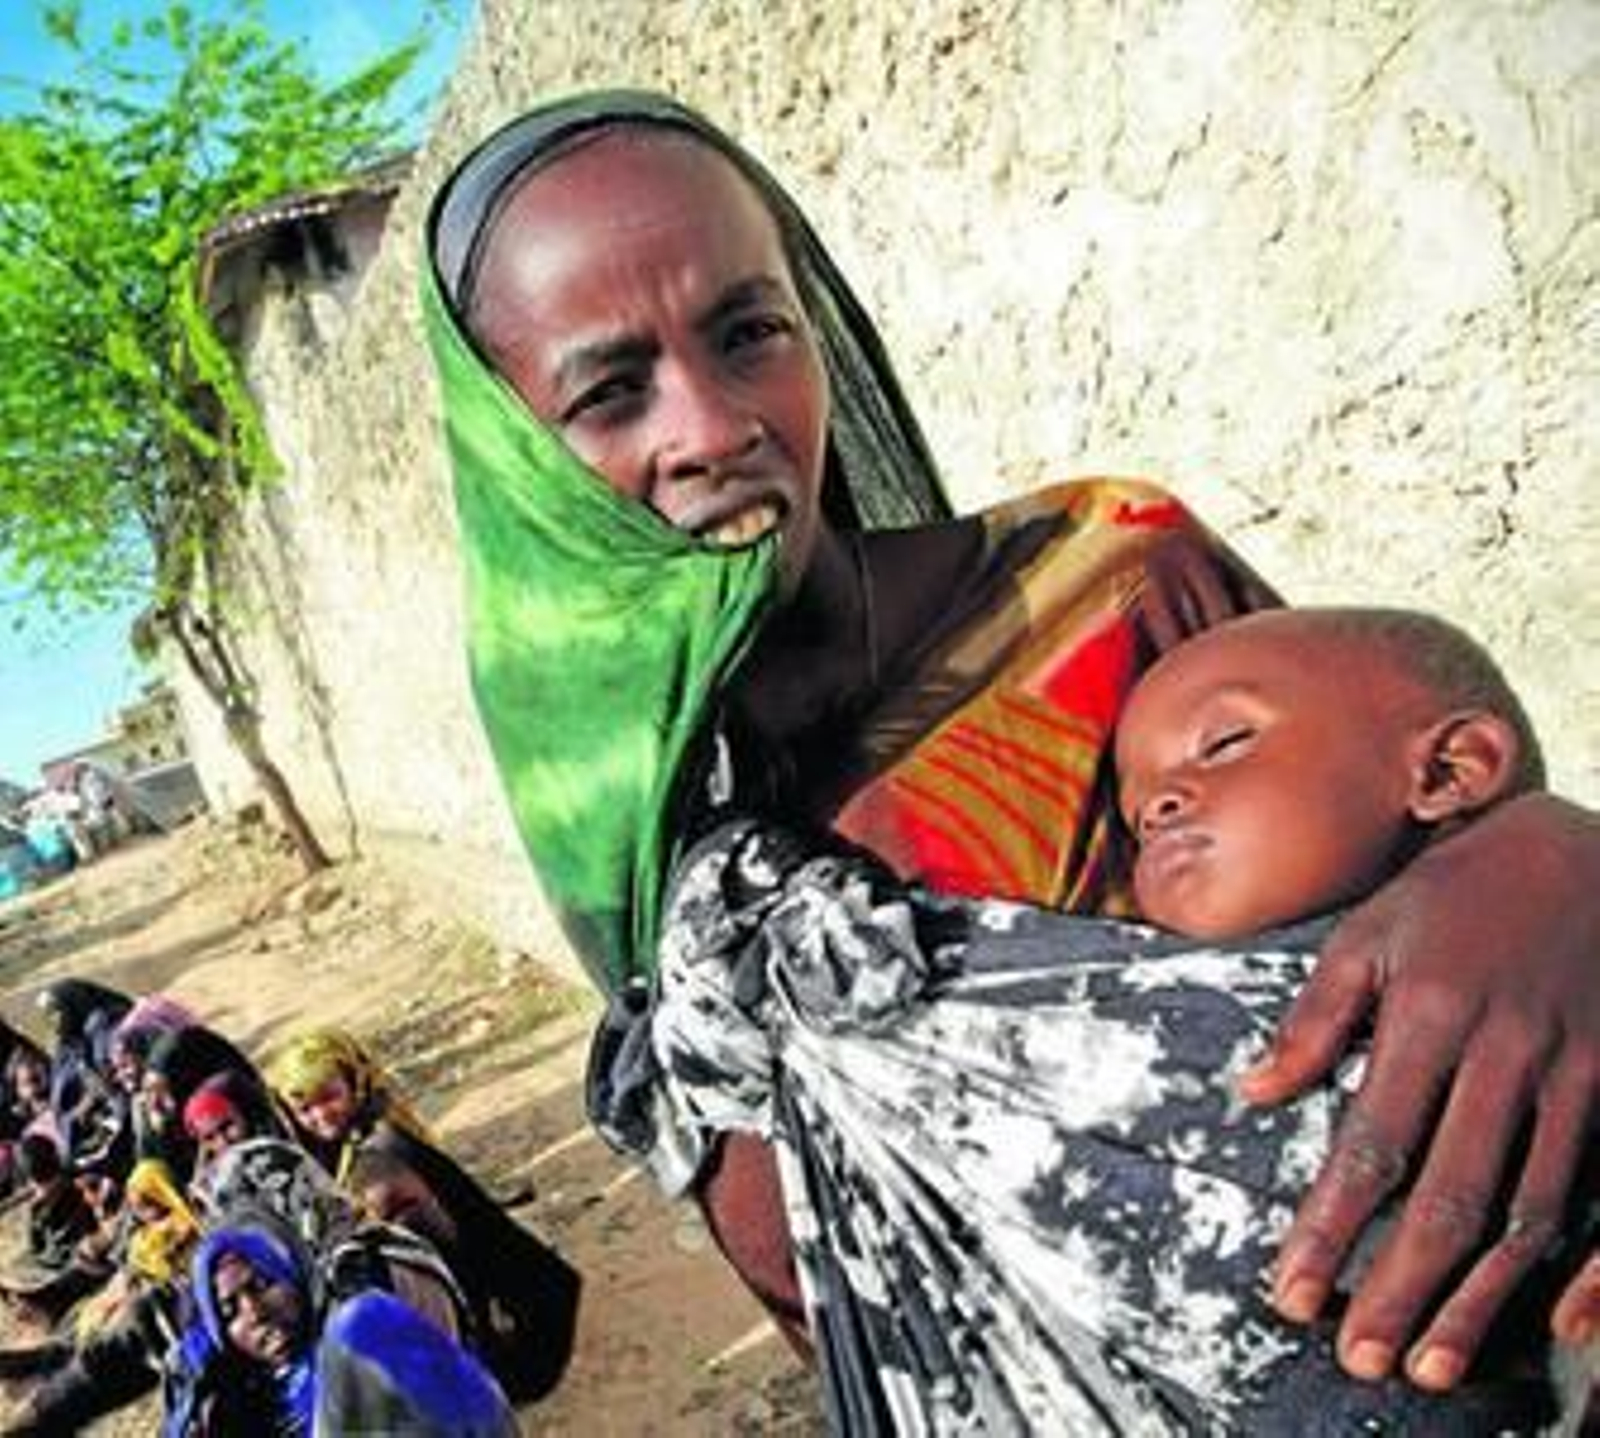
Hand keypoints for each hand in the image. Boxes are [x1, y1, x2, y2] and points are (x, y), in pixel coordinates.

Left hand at [1238, 793, 1599, 1388]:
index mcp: (1433, 1015)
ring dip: (1478, 1299)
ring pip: (1529, 1213)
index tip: (1291, 1291)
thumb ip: (1314, 1018)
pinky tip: (1560, 1326)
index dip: (1331, 1227)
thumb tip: (1251, 1094)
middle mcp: (1508, 1054)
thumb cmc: (1454, 895)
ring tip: (1430, 1364)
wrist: (1578, 850)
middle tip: (1358, 1357)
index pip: (1372, 1145)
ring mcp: (1577, 1075)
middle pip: (1451, 1197)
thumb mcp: (1369, 933)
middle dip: (1399, 1287)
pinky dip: (1592, 1270)